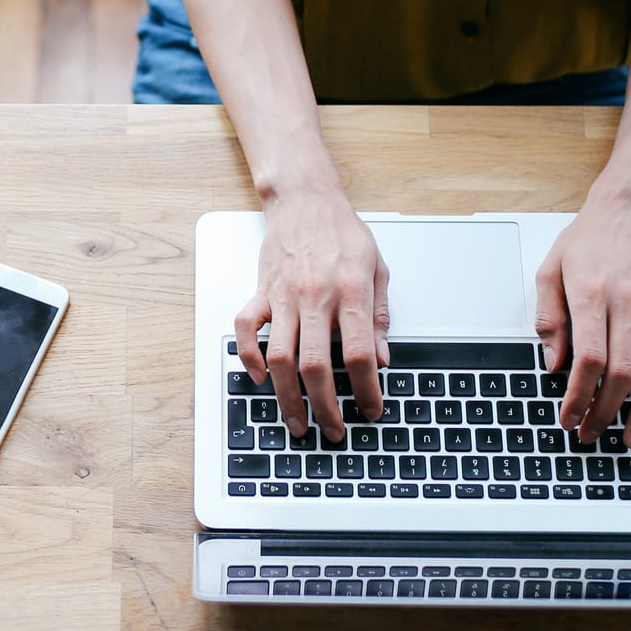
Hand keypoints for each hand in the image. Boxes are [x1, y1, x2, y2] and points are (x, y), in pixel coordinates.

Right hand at [235, 179, 390, 444]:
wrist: (305, 199)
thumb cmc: (342, 232)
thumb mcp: (378, 269)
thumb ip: (378, 317)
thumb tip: (383, 360)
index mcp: (350, 291)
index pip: (359, 353)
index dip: (367, 388)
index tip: (372, 409)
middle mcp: (315, 296)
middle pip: (315, 365)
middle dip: (325, 407)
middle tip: (333, 431)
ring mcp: (283, 295)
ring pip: (280, 357)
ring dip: (287, 397)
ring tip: (297, 422)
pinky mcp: (261, 291)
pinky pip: (246, 329)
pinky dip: (250, 357)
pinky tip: (261, 377)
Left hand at [533, 187, 630, 448]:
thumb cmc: (587, 240)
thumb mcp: (550, 271)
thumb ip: (548, 319)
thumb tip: (553, 365)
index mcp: (593, 295)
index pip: (589, 359)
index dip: (579, 396)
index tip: (568, 417)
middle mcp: (628, 304)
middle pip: (623, 373)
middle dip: (605, 411)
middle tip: (589, 433)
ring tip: (630, 436)